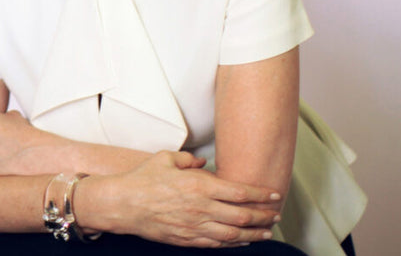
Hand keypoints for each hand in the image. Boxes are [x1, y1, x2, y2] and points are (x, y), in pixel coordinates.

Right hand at [78, 150, 280, 247]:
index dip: (260, 194)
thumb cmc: (144, 179)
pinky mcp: (187, 239)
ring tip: (267, 231)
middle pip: (241, 215)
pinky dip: (233, 243)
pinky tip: (242, 240)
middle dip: (263, 215)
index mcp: (198, 185)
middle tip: (277, 213)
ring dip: (253, 233)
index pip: (238, 192)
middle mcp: (200, 208)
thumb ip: (189, 159)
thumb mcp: (167, 157)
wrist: (123, 204)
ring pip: (232, 233)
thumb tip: (203, 162)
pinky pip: (216, 244)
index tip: (274, 193)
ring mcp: (194, 227)